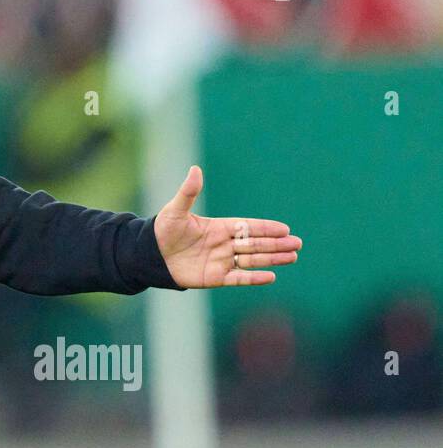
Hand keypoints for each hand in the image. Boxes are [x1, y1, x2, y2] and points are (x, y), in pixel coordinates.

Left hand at [154, 165, 301, 288]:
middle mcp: (224, 244)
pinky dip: (254, 277)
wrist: (150, 255)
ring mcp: (221, 261)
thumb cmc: (163, 230)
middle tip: (297, 244)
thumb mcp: (176, 210)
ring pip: (252, 260)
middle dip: (276, 244)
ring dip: (272, 259)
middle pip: (255, 243)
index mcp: (218, 227)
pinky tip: (272, 276)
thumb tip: (195, 169)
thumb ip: (188, 192)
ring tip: (293, 257)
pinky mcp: (215, 277)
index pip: (248, 227)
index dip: (266, 228)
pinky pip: (238, 278)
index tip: (285, 228)